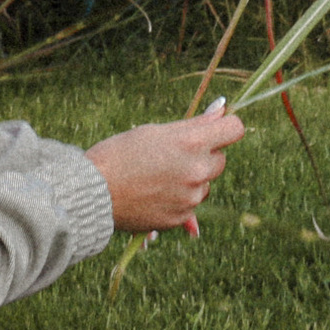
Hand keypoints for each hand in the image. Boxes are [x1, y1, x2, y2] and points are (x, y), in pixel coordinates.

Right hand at [85, 102, 246, 233]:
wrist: (94, 192)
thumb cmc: (120, 154)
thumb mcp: (156, 131)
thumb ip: (194, 124)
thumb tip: (221, 111)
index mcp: (192, 142)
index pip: (235, 129)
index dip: (226, 126)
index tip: (215, 128)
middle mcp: (197, 171)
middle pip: (220, 159)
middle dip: (204, 156)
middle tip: (172, 155)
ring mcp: (191, 197)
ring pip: (205, 184)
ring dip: (191, 179)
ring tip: (157, 177)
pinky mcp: (181, 218)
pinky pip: (190, 205)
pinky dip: (178, 199)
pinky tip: (153, 194)